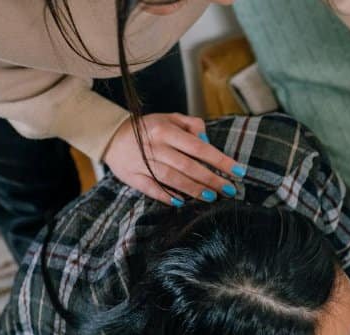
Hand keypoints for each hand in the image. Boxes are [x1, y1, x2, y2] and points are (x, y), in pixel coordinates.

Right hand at [103, 113, 245, 205]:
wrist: (111, 135)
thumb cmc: (148, 128)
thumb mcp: (169, 118)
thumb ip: (191, 124)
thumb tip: (207, 139)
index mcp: (165, 130)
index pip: (199, 147)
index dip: (220, 161)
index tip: (238, 171)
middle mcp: (155, 147)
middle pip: (188, 166)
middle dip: (211, 179)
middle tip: (229, 189)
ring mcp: (143, 163)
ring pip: (172, 179)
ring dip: (194, 190)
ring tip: (212, 197)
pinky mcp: (133, 177)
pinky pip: (152, 189)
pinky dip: (166, 196)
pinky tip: (181, 202)